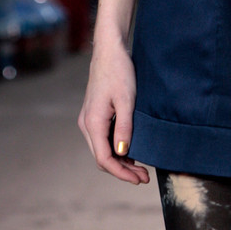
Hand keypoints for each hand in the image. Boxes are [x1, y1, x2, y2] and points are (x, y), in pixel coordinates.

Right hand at [78, 40, 149, 184]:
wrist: (110, 50)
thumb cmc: (119, 71)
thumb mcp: (126, 99)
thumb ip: (124, 127)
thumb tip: (123, 154)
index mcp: (93, 122)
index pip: (104, 159)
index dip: (121, 173)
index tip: (139, 179)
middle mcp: (87, 124)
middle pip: (102, 157)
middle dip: (122, 170)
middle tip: (144, 177)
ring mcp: (89, 119)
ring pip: (102, 149)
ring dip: (120, 160)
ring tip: (140, 168)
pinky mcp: (94, 114)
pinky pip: (104, 138)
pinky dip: (117, 148)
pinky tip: (132, 150)